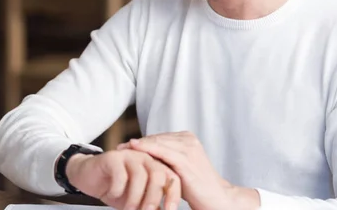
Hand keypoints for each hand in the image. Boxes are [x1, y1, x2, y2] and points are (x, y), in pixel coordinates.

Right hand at [65, 149, 180, 209]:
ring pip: (139, 175)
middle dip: (154, 197)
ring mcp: (129, 155)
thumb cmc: (116, 188)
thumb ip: (152, 206)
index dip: (173, 195)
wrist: (89, 176)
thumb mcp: (137, 201)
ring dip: (135, 197)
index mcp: (155, 166)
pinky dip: (118, 188)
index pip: (172, 178)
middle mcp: (145, 158)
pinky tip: (113, 194)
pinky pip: (120, 174)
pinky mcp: (112, 157)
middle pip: (158, 174)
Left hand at [118, 132, 259, 209]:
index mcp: (187, 139)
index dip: (141, 142)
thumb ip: (165, 159)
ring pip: (157, 142)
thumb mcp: (178, 169)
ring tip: (121, 149)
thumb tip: (143, 157)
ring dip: (138, 145)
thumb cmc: (196, 188)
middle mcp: (188, 139)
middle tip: (118, 147)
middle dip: (137, 143)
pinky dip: (146, 149)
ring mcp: (188, 148)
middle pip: (156, 138)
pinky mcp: (186, 159)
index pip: (159, 137)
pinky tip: (133, 148)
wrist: (217, 199)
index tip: (124, 146)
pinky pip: (162, 152)